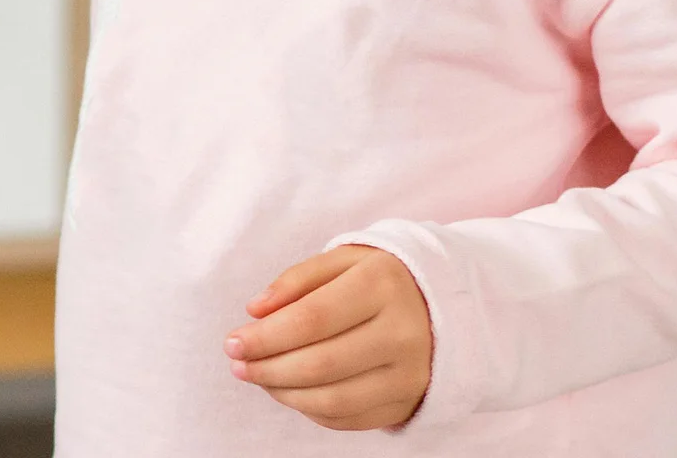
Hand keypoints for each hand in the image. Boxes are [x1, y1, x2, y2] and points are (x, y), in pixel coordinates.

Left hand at [225, 245, 431, 431]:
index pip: (313, 318)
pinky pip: (348, 418)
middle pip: (320, 363)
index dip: (267, 335)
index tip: (233, 341)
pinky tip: (291, 391)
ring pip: (332, 398)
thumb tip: (255, 310)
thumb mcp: (345, 259)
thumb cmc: (380, 277)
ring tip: (258, 377)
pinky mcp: (407, 402)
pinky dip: (310, 409)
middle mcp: (401, 331)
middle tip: (238, 364)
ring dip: (283, 393)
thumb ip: (298, 279)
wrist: (444, 304)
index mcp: (383, 283)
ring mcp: (408, 374)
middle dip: (268, 368)